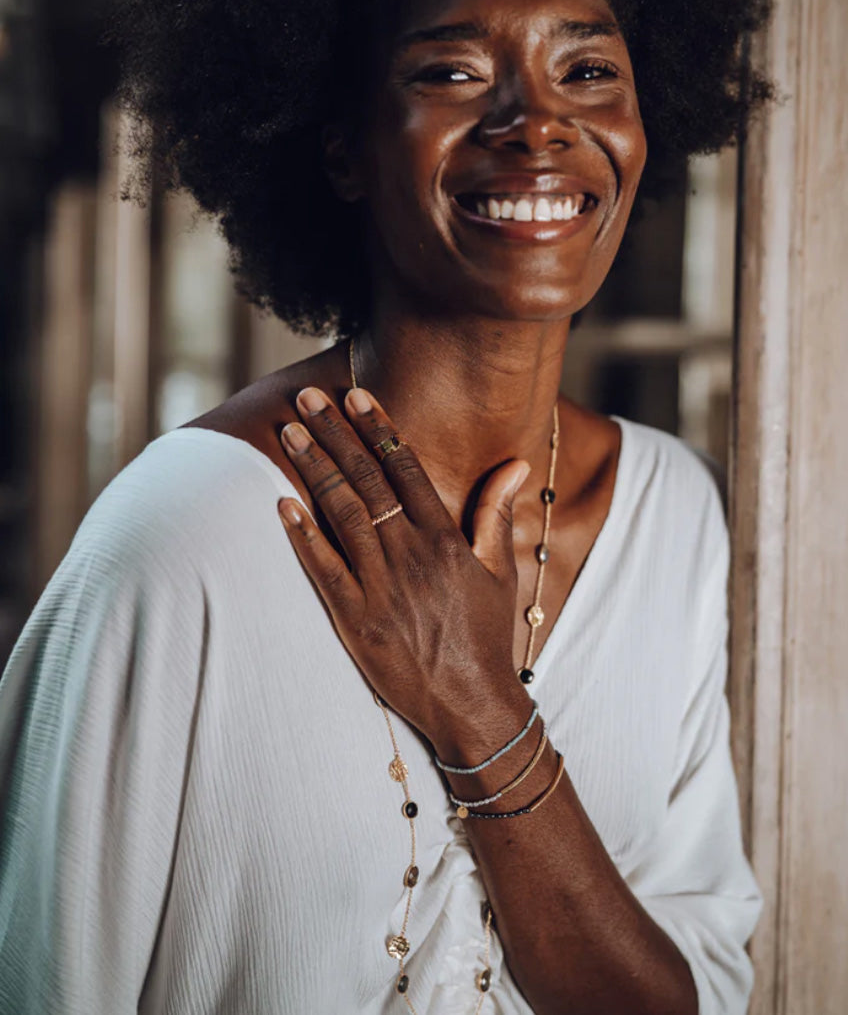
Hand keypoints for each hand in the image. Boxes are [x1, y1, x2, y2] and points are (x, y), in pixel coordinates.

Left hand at [277, 385, 529, 743]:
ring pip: (341, 515)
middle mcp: (410, 556)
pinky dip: (302, 535)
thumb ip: (496, 514)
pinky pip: (323, 570)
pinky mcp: (355, 620)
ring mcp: (380, 587)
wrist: (471, 704)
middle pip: (366, 481)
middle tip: (307, 397)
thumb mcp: (500, 572)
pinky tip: (282, 503)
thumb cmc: (487, 636)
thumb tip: (515, 464)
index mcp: (444, 539)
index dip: (378, 429)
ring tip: (290, 432)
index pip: (405, 469)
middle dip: (334, 434)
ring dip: (313, 469)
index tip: (356, 396)